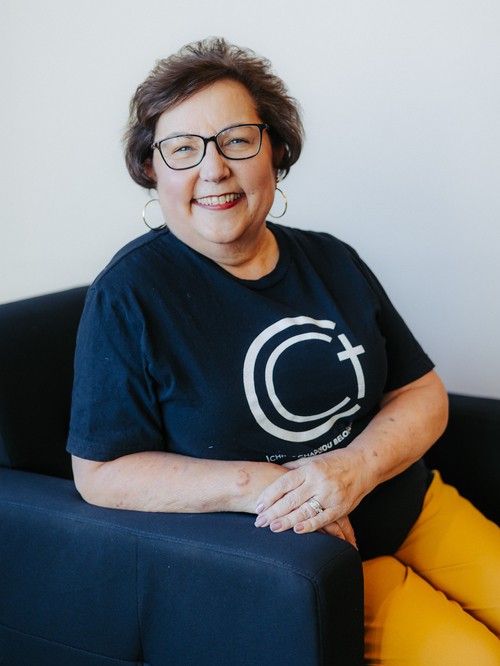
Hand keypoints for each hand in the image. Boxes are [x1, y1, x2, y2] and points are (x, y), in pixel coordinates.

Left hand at [254, 450, 369, 546]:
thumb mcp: (313, 459)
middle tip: (259, 522)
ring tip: (272, 527)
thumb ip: (295, 467)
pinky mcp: (341, 507)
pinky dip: (310, 526)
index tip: (257, 506)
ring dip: (287, 521)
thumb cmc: (335, 462)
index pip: (284, 483)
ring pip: (305, 511)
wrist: (364, 464)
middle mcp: (318, 482)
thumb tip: (275, 472)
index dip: (269, 496)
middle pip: (291, 499)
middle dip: (273, 512)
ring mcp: (330, 495)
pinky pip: (323, 519)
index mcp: (309, 469)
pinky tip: (297, 531)